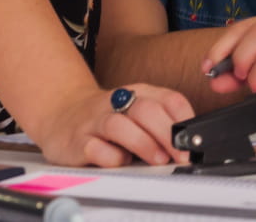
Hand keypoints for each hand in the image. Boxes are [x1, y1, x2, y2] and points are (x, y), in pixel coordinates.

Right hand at [30, 83, 194, 166]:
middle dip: (168, 134)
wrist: (62, 114)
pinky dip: (111, 157)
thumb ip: (161, 122)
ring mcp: (96, 120)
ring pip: (120, 126)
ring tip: (158, 160)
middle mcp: (117, 102)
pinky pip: (96, 149)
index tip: (193, 141)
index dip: (185, 120)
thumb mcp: (137, 111)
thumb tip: (188, 145)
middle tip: (179, 155)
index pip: (169, 99)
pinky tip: (120, 162)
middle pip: (147, 110)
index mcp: (138, 93)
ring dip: (144, 144)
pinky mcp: (78, 141)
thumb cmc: (108, 117)